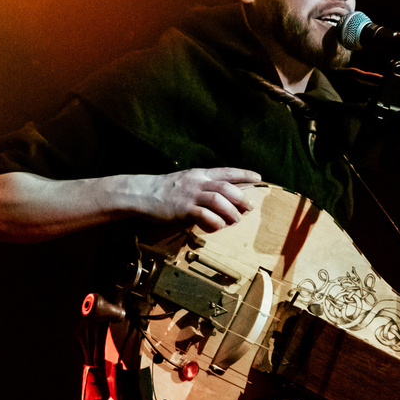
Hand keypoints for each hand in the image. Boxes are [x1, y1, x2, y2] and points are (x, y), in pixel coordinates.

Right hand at [139, 166, 260, 234]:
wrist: (141, 193)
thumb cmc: (163, 190)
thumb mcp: (185, 181)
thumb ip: (201, 186)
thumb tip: (219, 197)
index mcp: (199, 174)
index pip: (227, 172)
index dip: (244, 174)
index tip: (258, 178)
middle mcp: (197, 182)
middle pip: (228, 187)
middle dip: (242, 198)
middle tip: (249, 207)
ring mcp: (190, 195)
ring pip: (219, 201)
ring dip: (231, 212)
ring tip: (235, 221)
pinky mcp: (183, 209)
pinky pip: (205, 215)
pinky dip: (215, 222)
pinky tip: (218, 227)